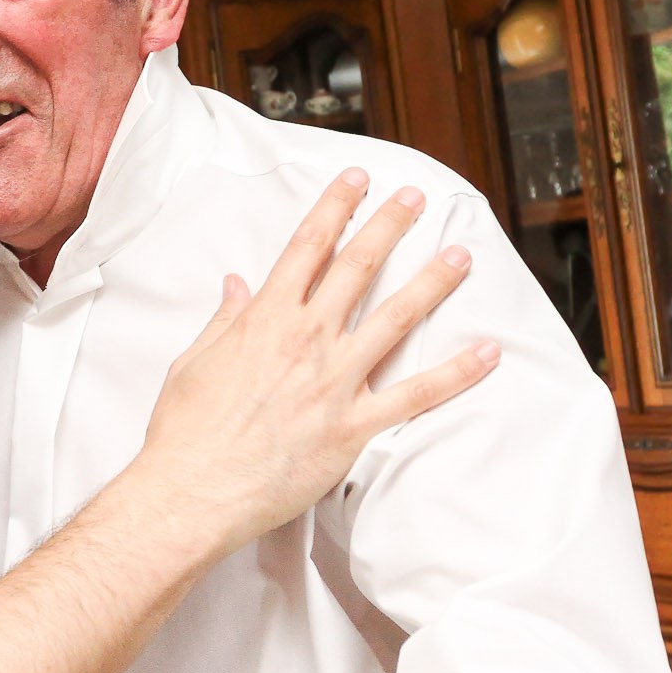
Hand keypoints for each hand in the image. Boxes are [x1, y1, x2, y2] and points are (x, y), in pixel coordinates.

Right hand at [128, 167, 497, 546]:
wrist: (192, 490)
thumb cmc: (185, 432)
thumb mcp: (192, 363)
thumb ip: (225, 320)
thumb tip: (237, 285)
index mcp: (264, 319)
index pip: (307, 247)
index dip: (335, 207)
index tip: (357, 182)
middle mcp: (306, 340)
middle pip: (358, 268)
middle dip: (389, 226)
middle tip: (416, 199)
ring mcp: (334, 382)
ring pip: (396, 319)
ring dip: (432, 282)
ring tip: (460, 256)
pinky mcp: (353, 426)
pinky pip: (416, 395)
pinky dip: (455, 374)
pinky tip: (486, 353)